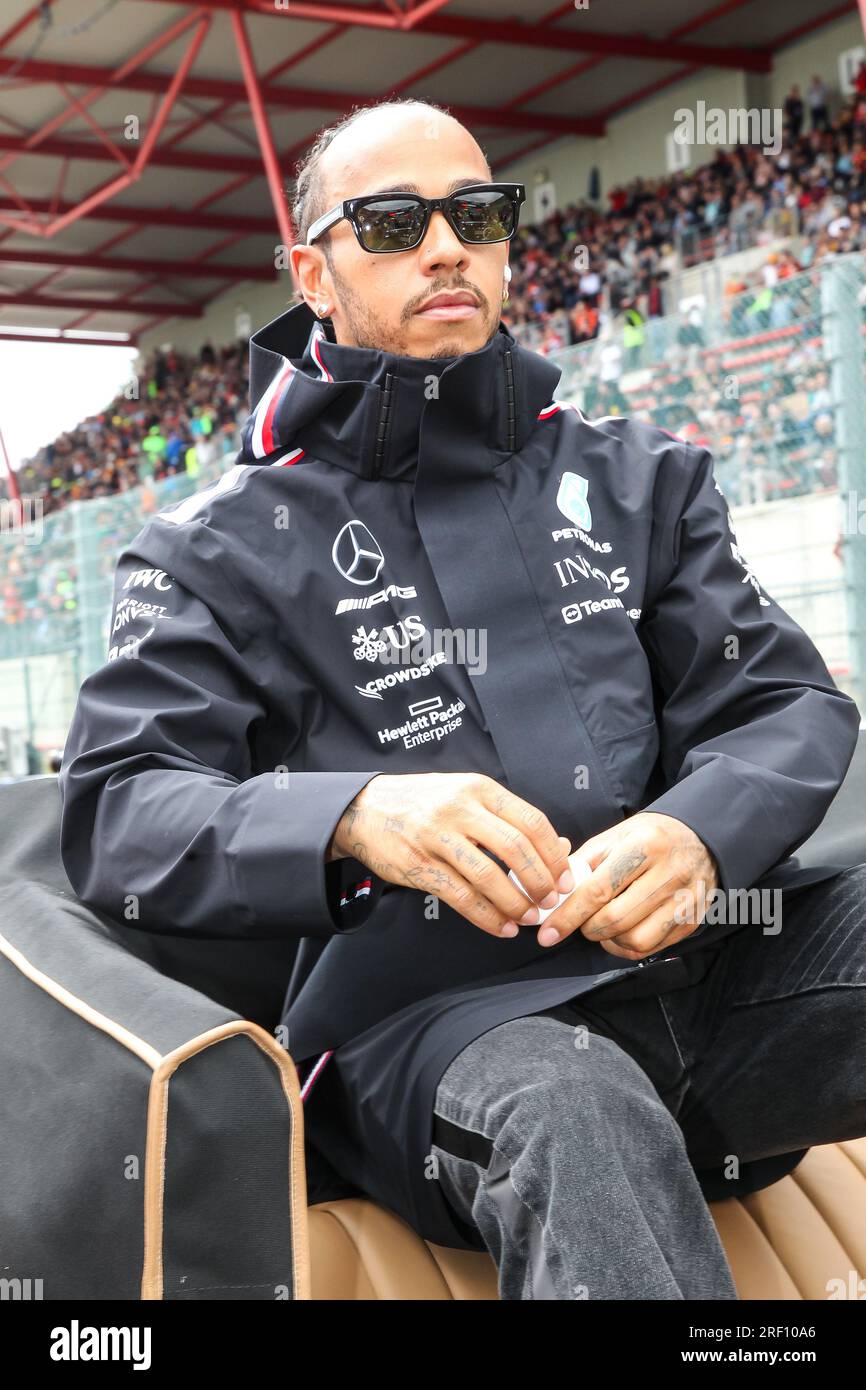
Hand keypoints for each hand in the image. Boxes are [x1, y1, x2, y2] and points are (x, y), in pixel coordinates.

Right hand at [327, 772, 573, 938]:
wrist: (364, 808)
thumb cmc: (424, 803)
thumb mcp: (468, 797)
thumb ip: (510, 819)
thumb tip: (560, 847)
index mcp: (478, 788)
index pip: (531, 821)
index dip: (554, 854)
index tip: (565, 878)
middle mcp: (458, 808)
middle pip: (515, 848)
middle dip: (540, 881)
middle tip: (551, 901)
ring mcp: (436, 837)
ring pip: (489, 876)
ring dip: (516, 902)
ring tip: (529, 917)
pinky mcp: (418, 866)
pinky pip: (461, 897)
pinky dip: (487, 917)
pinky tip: (502, 927)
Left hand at [532, 812, 718, 958]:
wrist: (701, 839)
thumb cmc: (649, 838)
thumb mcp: (615, 836)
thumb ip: (583, 862)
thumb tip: (552, 891)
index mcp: (644, 846)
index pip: (598, 890)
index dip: (568, 915)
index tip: (548, 932)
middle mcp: (669, 874)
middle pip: (615, 919)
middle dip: (587, 928)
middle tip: (580, 921)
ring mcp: (685, 901)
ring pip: (634, 940)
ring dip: (608, 940)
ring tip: (603, 925)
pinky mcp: (692, 921)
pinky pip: (651, 948)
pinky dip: (627, 947)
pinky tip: (622, 932)